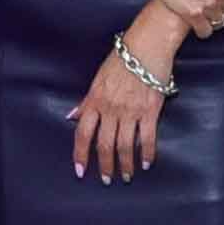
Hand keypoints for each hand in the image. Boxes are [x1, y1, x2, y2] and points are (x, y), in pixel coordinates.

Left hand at [71, 5, 179, 181]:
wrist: (147, 44)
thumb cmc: (122, 58)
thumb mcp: (98, 78)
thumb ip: (87, 101)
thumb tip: (73, 116)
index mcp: (95, 100)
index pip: (83, 133)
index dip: (80, 154)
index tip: (80, 170)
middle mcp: (111, 108)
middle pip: (104, 144)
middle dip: (105, 166)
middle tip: (107, 179)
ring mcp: (131, 111)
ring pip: (124, 145)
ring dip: (125, 164)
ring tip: (127, 176)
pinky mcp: (150, 110)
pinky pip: (147, 137)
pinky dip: (146, 153)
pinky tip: (146, 163)